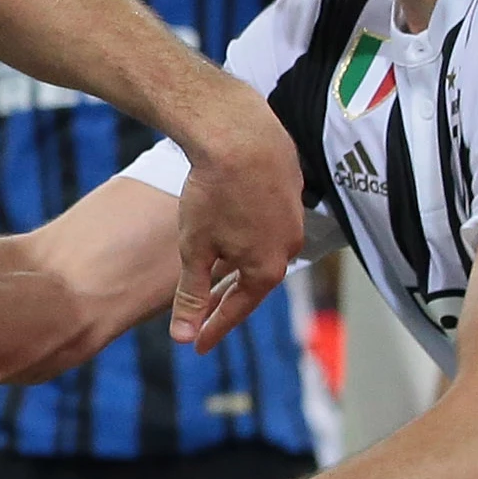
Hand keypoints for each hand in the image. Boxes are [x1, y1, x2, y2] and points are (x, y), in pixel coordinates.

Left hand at [169, 97, 305, 352]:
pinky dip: (248, 236)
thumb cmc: (214, 192)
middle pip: (253, 283)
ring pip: (261, 253)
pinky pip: (267, 225)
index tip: (198, 346)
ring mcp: (292, 219)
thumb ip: (193, 295)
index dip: (214, 328)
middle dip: (227, 301)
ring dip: (238, 267)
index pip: (238, 310)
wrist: (239, 132)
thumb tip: (184, 337)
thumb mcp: (196, 250)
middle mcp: (287, 247)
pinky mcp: (290, 191)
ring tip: (217, 279)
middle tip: (204, 320)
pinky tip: (233, 232)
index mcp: (266, 268)